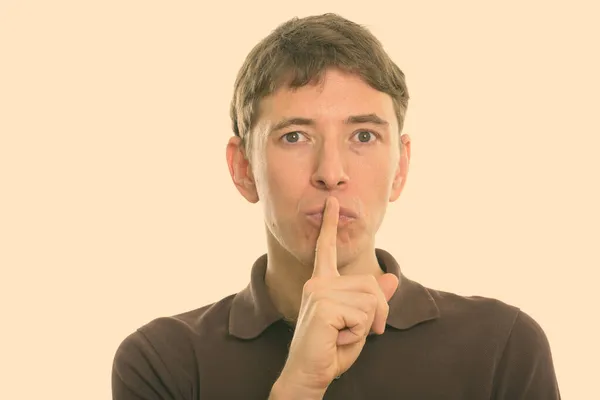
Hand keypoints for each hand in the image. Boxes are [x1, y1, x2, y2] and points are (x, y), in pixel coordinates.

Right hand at [276, 196, 398, 395]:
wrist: (309, 375)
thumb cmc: (331, 351)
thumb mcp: (360, 323)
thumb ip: (374, 300)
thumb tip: (392, 277)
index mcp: (321, 283)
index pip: (327, 249)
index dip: (330, 225)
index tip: (332, 202)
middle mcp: (318, 282)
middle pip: (370, 284)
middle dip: (377, 313)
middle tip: (359, 333)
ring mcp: (318, 291)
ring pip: (370, 299)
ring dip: (367, 325)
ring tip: (343, 335)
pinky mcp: (323, 305)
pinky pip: (364, 314)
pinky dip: (359, 332)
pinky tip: (338, 338)